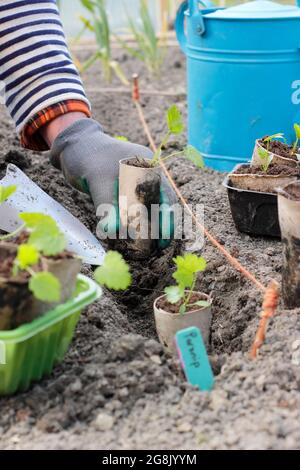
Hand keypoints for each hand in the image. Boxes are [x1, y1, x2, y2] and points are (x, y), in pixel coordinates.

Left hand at [50, 118, 174, 247]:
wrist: (72, 144)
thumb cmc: (86, 156)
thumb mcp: (96, 180)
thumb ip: (106, 204)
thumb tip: (112, 231)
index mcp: (147, 167)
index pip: (165, 197)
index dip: (167, 220)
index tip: (163, 240)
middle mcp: (147, 174)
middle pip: (161, 204)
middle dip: (161, 226)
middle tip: (157, 249)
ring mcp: (137, 181)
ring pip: (149, 208)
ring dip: (149, 226)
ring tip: (146, 247)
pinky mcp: (125, 189)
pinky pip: (136, 208)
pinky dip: (135, 222)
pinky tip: (131, 236)